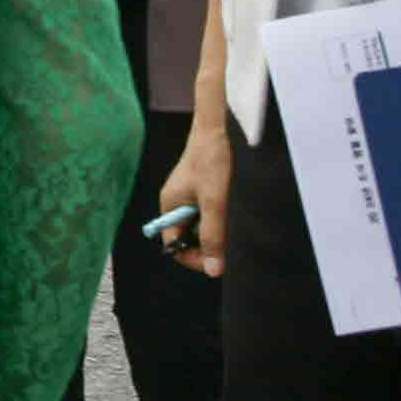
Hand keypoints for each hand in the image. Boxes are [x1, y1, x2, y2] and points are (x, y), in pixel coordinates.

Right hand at [154, 121, 232, 279]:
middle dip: (206, 246)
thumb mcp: (214, 203)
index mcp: (169, 206)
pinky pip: (206, 214)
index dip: (193, 257)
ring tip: (230, 225)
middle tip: (229, 247)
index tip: (216, 262)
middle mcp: (175, 204)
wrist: (216, 130)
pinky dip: (218, 219)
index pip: (174, 245)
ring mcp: (188, 197)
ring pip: (199, 227)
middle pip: (186, 238)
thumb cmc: (211, 161)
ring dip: (214, 232)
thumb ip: (212, 236)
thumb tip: (214, 270)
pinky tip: (230, 212)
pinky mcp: (200, 190)